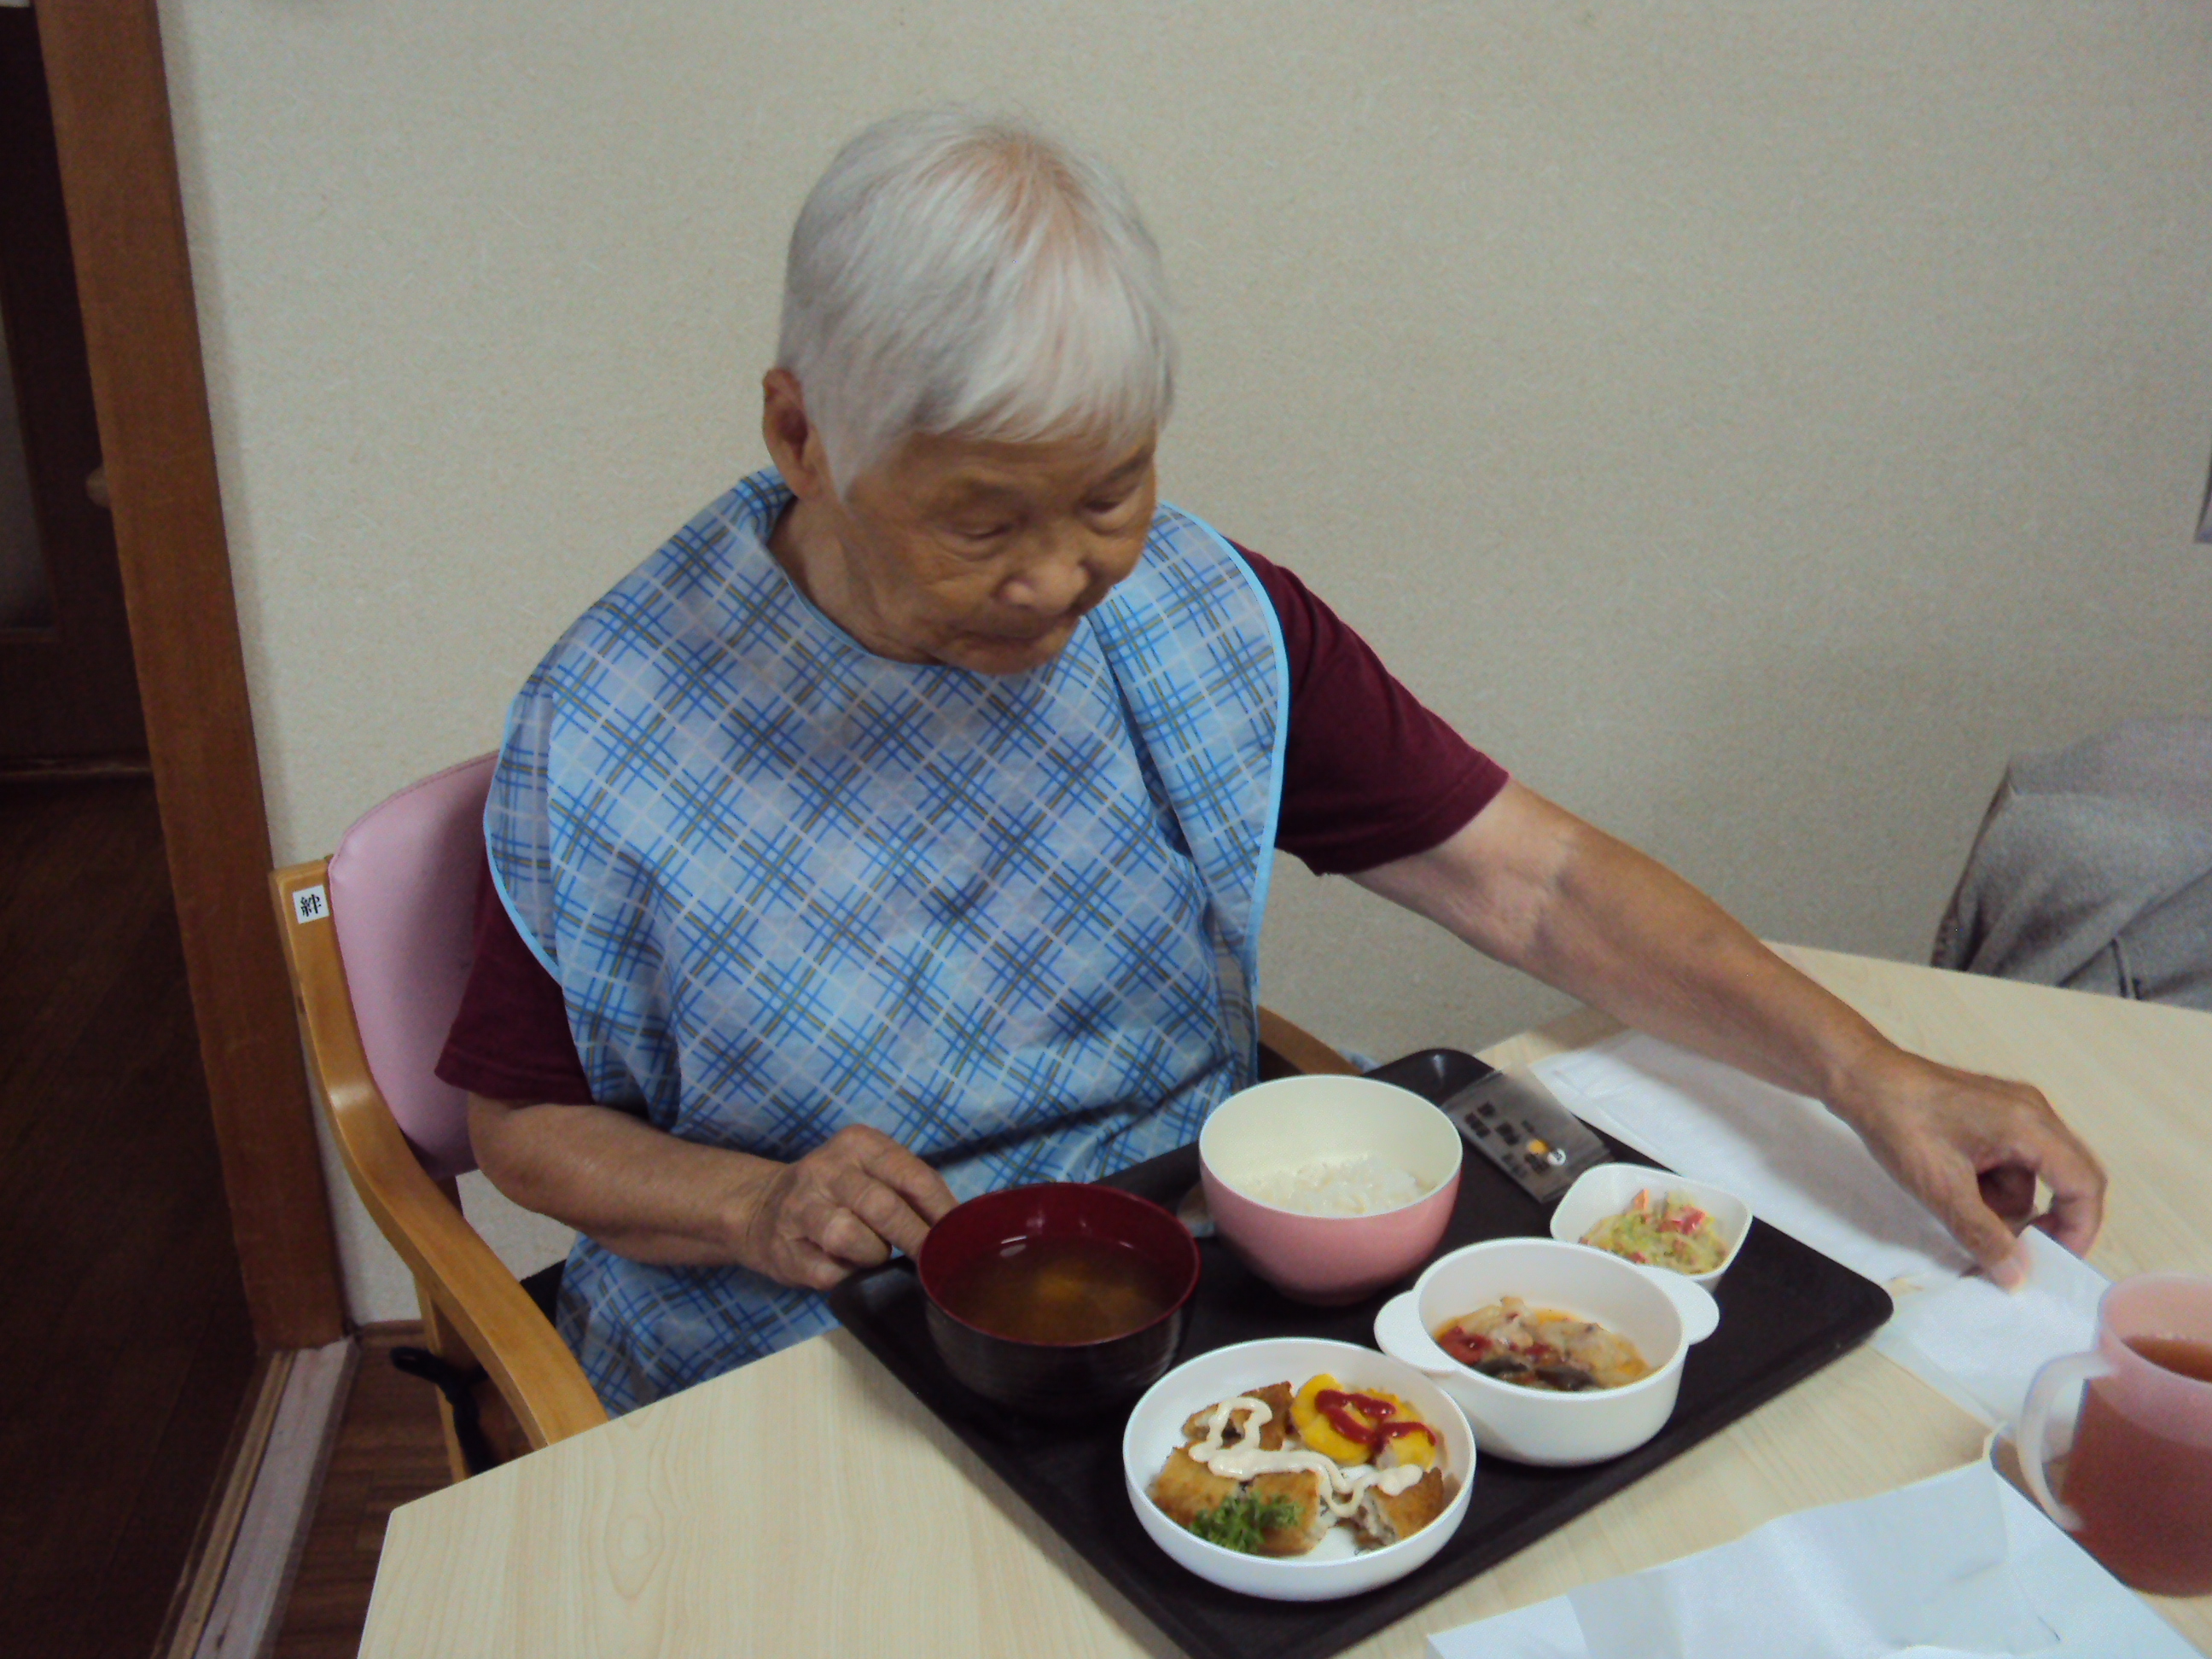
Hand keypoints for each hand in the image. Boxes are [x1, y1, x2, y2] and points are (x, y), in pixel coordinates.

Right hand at [732, 1124, 958, 1291]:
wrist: (760, 1208)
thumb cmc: (836, 1193)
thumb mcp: (872, 1172)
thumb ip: (910, 1189)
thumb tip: (959, 1226)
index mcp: (858, 1144)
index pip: (914, 1177)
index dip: (942, 1212)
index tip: (961, 1238)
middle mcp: (827, 1169)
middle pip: (885, 1207)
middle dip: (917, 1240)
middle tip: (935, 1263)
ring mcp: (800, 1208)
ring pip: (850, 1237)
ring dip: (873, 1255)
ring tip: (875, 1255)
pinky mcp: (784, 1249)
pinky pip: (828, 1272)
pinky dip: (846, 1276)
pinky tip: (846, 1268)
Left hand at [1832, 1050, 2105, 1285]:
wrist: (1860, 1079)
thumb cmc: (1900, 1123)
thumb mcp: (1941, 1188)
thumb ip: (1982, 1234)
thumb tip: (2016, 1276)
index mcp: (2031, 1125)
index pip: (2084, 1184)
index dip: (2078, 1229)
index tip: (2055, 1263)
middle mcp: (2033, 1113)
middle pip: (2066, 1179)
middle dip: (2043, 1219)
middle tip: (2016, 1250)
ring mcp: (2013, 1112)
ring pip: (2030, 1177)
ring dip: (2004, 1204)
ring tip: (1958, 1207)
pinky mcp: (1991, 1117)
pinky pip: (2009, 1162)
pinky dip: (1988, 1185)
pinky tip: (1953, 1187)